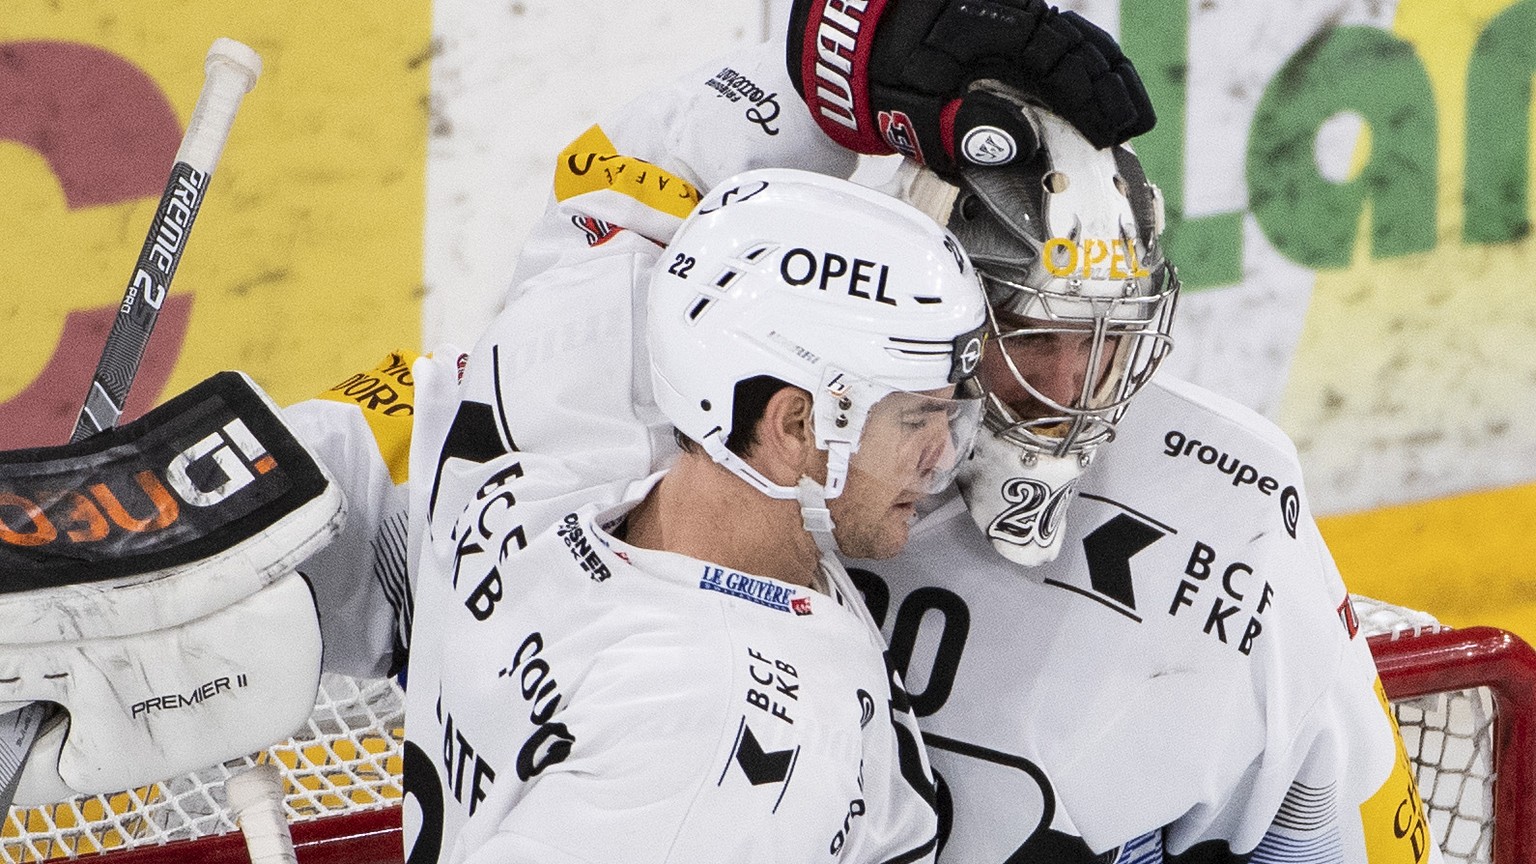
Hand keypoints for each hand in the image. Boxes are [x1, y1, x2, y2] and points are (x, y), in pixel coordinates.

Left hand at [787, 0, 1154, 176]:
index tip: (1116, 133)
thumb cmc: (867, 74)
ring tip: (1122, 105)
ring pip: (1064, 34)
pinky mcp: (991, 15)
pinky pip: (1043, 32)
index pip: (1062, 65)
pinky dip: (1069, 57)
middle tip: (1134, 124)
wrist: (835, 29)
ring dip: (1096, 69)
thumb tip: (1019, 142)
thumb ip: (960, 129)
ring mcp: (999, 10)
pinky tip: (1079, 82)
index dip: (1094, 100)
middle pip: (1074, 46)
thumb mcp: (906, 113)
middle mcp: (1002, 13)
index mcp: (989, 34)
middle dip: (1109, 86)